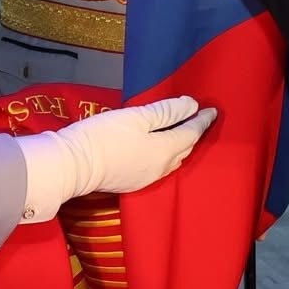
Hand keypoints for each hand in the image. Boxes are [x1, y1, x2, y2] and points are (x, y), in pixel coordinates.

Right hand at [54, 96, 218, 196]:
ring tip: (185, 132)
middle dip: (195, 134)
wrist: (74, 165)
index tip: (213, 110)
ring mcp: (147, 178)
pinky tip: (162, 149)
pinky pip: (160, 167)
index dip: (202, 121)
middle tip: (201, 120)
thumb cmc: (105, 135)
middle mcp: (162, 167)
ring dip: (182, 146)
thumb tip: (191, 106)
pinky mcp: (133, 182)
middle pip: (185, 149)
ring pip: (173, 160)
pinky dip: (168, 155)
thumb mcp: (137, 117)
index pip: (191, 133)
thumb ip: (166, 111)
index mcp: (166, 150)